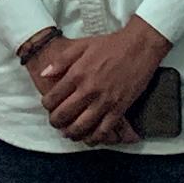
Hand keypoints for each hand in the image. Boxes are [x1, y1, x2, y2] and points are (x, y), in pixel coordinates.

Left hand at [25, 20, 169, 146]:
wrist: (139, 46)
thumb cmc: (111, 44)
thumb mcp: (82, 45)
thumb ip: (61, 60)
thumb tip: (44, 74)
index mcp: (77, 74)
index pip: (53, 98)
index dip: (47, 106)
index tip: (48, 106)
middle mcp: (88, 90)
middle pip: (64, 115)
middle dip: (56, 122)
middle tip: (56, 122)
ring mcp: (104, 101)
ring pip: (82, 126)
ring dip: (72, 133)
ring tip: (69, 133)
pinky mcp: (119, 108)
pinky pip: (104, 130)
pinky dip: (94, 138)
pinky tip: (89, 138)